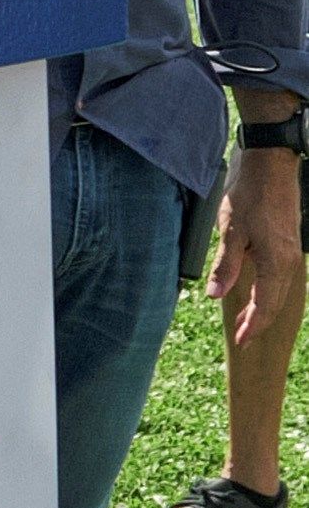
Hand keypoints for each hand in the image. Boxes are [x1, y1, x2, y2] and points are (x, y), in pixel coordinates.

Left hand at [224, 143, 298, 356]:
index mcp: (277, 264)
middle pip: (275, 302)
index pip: (265, 306)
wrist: (271, 165)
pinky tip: (256, 289)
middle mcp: (289, 262)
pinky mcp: (288, 243)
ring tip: (245, 317)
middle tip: (241, 336)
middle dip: (257, 321)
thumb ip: (225, 266)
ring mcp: (291, 252)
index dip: (252, 326)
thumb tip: (215, 295)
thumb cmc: (249, 195)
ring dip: (263, 306)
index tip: (241, 341)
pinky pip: (281, 276)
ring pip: (279, 290)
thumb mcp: (230, 230)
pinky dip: (269, 290)